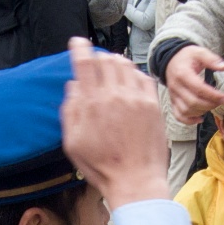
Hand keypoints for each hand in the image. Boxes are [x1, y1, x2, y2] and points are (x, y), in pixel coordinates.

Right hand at [62, 38, 168, 209]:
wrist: (136, 181)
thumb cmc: (103, 167)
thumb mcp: (73, 143)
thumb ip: (70, 111)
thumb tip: (73, 86)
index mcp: (92, 104)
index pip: (85, 63)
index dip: (80, 48)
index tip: (78, 42)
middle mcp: (115, 96)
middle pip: (106, 60)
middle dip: (98, 57)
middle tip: (96, 62)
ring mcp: (136, 99)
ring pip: (126, 65)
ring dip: (117, 63)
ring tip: (113, 71)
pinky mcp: (153, 106)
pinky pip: (144, 78)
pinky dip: (135, 74)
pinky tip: (131, 83)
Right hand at [164, 45, 223, 123]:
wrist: (170, 60)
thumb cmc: (187, 57)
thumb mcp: (199, 52)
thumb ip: (212, 59)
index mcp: (183, 74)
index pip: (198, 89)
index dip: (213, 95)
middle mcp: (176, 87)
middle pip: (193, 102)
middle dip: (210, 104)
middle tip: (222, 101)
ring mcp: (173, 96)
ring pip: (186, 111)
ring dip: (202, 111)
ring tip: (212, 105)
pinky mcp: (173, 101)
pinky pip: (178, 116)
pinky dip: (189, 120)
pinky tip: (200, 118)